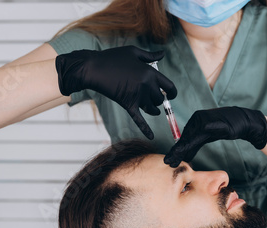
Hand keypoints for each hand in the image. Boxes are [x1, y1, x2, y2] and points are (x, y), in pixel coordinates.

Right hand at [55, 46, 176, 139]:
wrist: (94, 68)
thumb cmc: (113, 58)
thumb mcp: (133, 52)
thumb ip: (149, 56)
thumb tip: (163, 54)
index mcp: (150, 72)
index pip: (169, 86)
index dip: (173, 92)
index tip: (172, 95)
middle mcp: (146, 85)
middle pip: (160, 99)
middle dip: (158, 99)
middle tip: (152, 97)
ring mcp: (137, 96)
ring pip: (152, 109)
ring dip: (153, 110)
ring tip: (153, 109)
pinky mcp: (127, 105)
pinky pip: (139, 120)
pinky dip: (146, 129)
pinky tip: (152, 137)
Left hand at [164, 106, 266, 166]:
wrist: (244, 121)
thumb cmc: (226, 128)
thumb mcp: (209, 136)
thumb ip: (196, 143)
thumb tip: (184, 155)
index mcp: (195, 120)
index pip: (184, 136)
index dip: (177, 149)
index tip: (169, 159)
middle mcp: (197, 118)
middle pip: (184, 138)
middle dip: (176, 152)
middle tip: (168, 162)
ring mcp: (203, 120)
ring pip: (189, 139)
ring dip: (181, 151)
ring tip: (173, 161)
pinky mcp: (211, 124)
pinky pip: (198, 138)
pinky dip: (190, 147)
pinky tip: (185, 156)